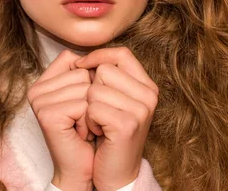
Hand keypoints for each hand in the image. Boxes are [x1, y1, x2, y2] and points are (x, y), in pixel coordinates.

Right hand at [27, 49, 95, 190]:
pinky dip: (90, 121)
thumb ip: (86, 71)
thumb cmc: (90, 132)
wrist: (83, 169)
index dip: (89, 79)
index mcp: (44, 80)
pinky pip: (84, 104)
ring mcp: (39, 101)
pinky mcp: (47, 114)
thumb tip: (99, 54)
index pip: (73, 58)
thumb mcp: (88, 96)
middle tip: (83, 120)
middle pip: (83, 72)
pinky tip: (81, 134)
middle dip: (93, 97)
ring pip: (86, 87)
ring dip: (93, 111)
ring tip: (83, 127)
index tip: (84, 104)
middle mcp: (37, 88)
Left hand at [75, 47, 158, 190]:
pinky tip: (98, 133)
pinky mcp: (127, 124)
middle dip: (92, 89)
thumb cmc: (108, 135)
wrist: (115, 174)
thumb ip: (105, 76)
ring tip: (98, 124)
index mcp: (147, 86)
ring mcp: (141, 110)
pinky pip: (92, 108)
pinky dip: (88, 121)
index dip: (98, 56)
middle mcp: (149, 95)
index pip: (122, 53)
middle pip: (105, 69)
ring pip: (95, 89)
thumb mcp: (111, 100)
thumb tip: (78, 55)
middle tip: (97, 112)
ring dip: (88, 109)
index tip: (81, 66)